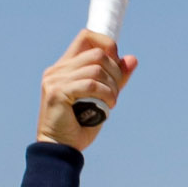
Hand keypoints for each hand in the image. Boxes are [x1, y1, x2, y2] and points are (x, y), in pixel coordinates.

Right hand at [35, 30, 136, 151]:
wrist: (60, 149)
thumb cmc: (79, 126)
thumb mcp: (103, 98)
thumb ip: (115, 79)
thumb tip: (132, 59)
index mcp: (64, 67)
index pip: (86, 37)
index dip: (106, 44)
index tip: (116, 66)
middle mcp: (57, 69)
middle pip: (97, 53)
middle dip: (115, 72)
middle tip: (117, 92)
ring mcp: (55, 79)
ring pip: (96, 68)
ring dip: (112, 86)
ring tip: (112, 101)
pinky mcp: (57, 92)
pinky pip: (91, 84)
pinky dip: (106, 94)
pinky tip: (108, 105)